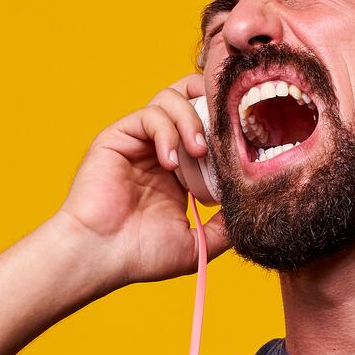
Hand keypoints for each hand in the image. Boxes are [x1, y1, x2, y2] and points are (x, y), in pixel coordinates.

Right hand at [55, 73, 230, 286]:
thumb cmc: (141, 256)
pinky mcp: (118, 136)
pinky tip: (170, 162)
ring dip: (191, 119)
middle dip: (211, 103)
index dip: (227, 128)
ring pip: (171, 99)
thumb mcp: (197, 245)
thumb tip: (254, 212)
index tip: (247, 143)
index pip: (209, 128)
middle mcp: (160, 149)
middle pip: (190, 98)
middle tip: (226, 127)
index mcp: (180, 170)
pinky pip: (149, 114)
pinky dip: (166, 132)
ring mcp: (139, 141)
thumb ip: (225, 227)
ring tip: (198, 151)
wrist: (100, 257)